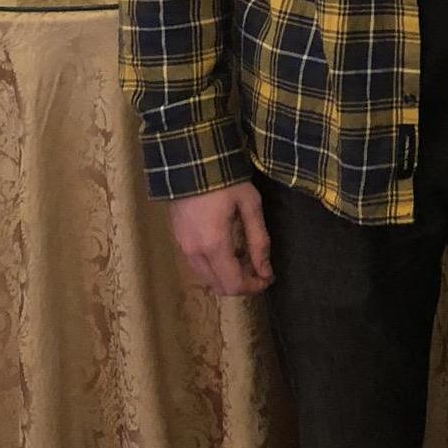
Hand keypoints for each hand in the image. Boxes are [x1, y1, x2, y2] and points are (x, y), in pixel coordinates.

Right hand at [167, 181, 273, 295]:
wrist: (191, 160)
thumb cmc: (226, 180)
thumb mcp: (250, 205)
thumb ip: (259, 240)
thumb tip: (266, 271)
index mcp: (214, 246)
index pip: (233, 285)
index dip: (254, 287)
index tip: (269, 277)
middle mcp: (194, 253)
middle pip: (219, 286)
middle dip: (242, 282)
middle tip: (259, 265)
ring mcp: (183, 247)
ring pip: (207, 278)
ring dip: (227, 275)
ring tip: (245, 254)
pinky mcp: (178, 240)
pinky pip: (198, 265)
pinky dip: (215, 266)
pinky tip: (228, 247)